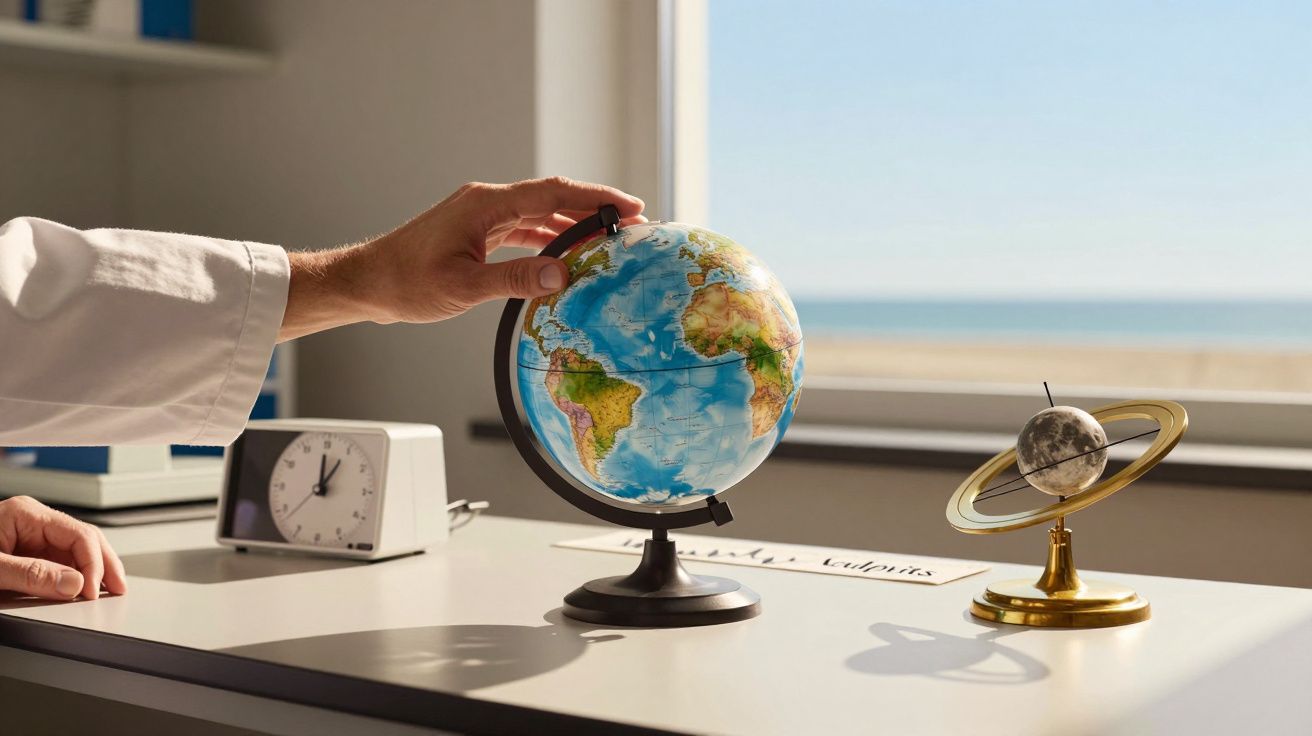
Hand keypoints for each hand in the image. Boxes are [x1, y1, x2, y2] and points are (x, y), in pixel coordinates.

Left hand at [0, 496, 126, 600]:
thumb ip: (30, 574)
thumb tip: (73, 583)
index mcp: (25, 514)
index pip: (77, 534)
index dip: (92, 563)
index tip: (91, 591)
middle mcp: (33, 522)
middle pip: (85, 539)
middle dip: (105, 565)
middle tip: (118, 589)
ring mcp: (32, 538)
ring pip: (78, 552)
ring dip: (95, 572)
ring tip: (108, 591)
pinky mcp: (29, 555)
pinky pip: (63, 563)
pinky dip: (77, 578)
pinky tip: (86, 590)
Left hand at [277, 177, 645, 340]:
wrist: (365, 282)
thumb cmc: (406, 283)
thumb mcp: (465, 287)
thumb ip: (516, 280)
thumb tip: (564, 274)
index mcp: (486, 205)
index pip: (553, 193)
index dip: (596, 199)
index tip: (630, 207)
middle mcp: (485, 202)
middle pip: (552, 197)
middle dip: (594, 208)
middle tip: (633, 223)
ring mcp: (480, 214)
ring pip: (539, 212)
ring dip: (574, 224)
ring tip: (609, 239)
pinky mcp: (475, 230)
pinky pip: (523, 226)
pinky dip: (550, 236)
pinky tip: (567, 252)